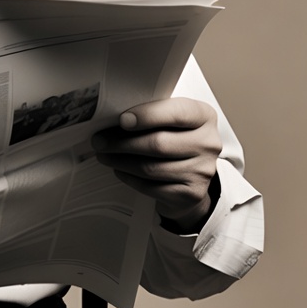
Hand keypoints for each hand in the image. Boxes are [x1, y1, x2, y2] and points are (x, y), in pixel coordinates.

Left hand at [92, 97, 220, 231]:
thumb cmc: (172, 137)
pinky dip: (129, 178)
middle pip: (158, 144)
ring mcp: (202, 171)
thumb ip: (149, 113)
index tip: (122, 120)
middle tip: (98, 141)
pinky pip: (151, 187)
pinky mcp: (192, 194)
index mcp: (203, 116)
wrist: (190, 175)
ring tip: (103, 155)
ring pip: (151, 167)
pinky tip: (119, 170)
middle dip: (122, 143)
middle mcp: (208, 143)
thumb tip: (108, 117)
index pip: (177, 113)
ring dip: (120, 161)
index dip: (147, 116)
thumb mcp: (168, 119)